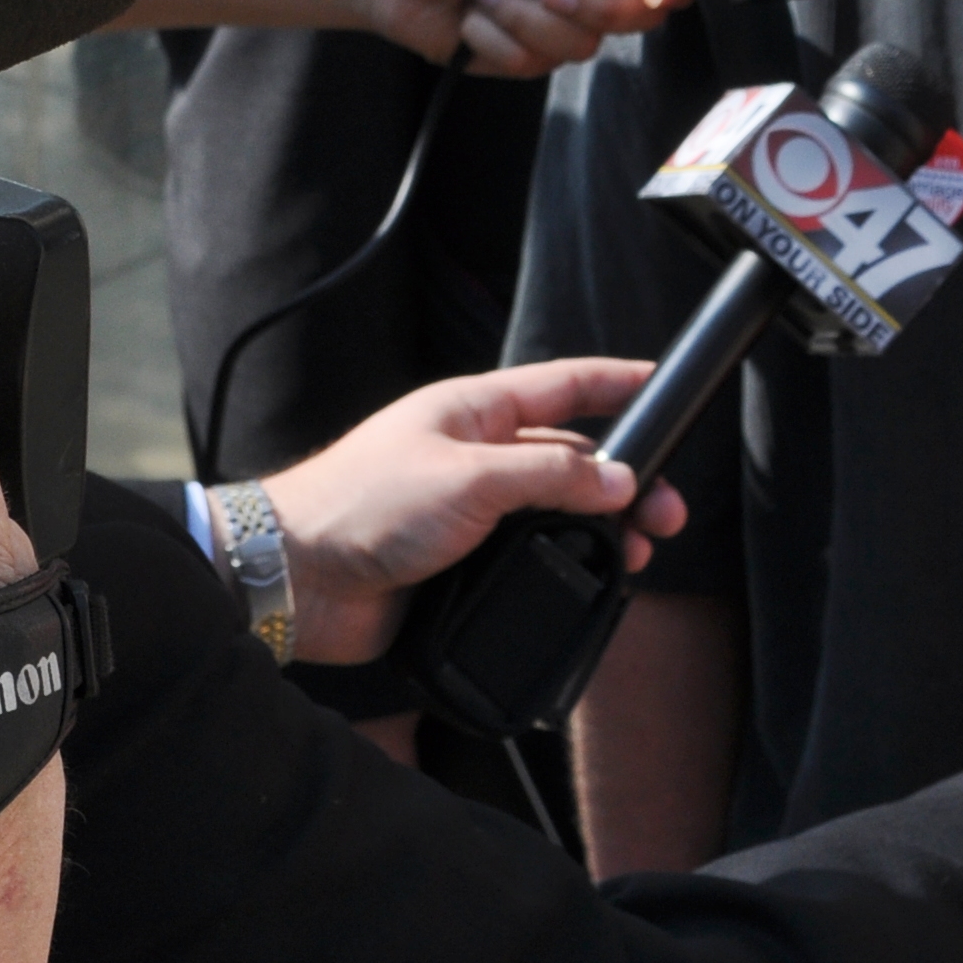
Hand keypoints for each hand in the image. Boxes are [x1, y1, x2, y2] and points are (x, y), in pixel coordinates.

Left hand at [261, 356, 689, 663]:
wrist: (297, 578)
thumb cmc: (360, 504)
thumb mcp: (468, 477)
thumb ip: (550, 475)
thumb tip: (619, 480)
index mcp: (475, 412)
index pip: (565, 384)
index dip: (617, 382)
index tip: (665, 383)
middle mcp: (478, 457)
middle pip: (572, 458)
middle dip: (626, 480)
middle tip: (666, 512)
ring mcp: (472, 511)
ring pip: (558, 514)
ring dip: (601, 530)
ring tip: (635, 554)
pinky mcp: (464, 563)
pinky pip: (531, 560)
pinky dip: (566, 568)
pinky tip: (589, 581)